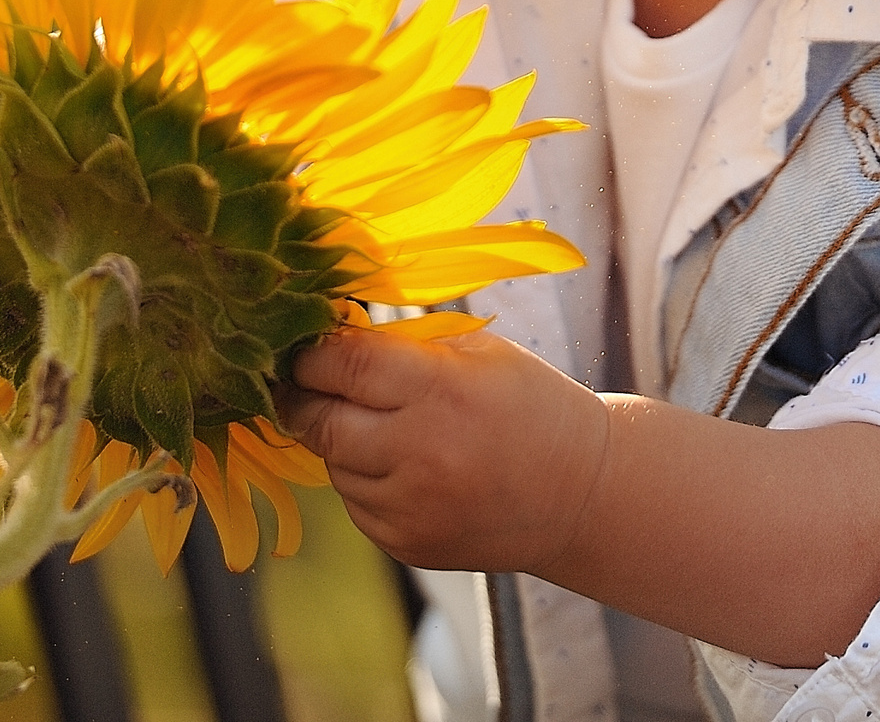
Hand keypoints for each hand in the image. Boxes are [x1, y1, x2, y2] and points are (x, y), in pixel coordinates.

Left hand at [276, 325, 610, 573]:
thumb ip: (403, 343)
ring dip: (338, 440)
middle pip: (319, 422)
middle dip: (301, 397)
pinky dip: (363, 480)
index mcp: (442, 391)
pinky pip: (355, 503)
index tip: (300, 345)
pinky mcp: (406, 544)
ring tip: (379, 425)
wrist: (581, 494)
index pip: (344, 365)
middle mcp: (421, 454)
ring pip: (332, 465)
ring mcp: (411, 508)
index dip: (310, 353)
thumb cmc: (528, 405)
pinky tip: (403, 466)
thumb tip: (329, 335)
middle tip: (298, 381)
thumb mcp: (478, 351)